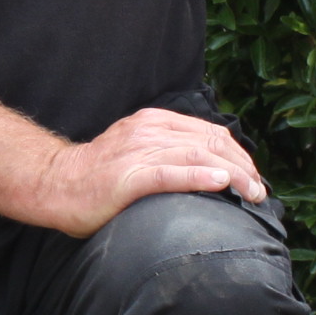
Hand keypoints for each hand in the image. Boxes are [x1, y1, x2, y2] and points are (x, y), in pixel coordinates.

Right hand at [25, 108, 267, 236]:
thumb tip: (208, 168)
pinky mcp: (128, 176)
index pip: (209, 132)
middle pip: (211, 142)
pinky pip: (170, 173)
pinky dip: (199, 176)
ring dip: (233, 175)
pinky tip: (220, 182)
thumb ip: (166, 153)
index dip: (239, 154)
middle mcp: (149, 130)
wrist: (55, 185)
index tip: (253, 177)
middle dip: (243, 166)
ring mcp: (138, 151)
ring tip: (253, 193)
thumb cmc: (97, 177)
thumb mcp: (136, 152)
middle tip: (259, 191)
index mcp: (154, 121)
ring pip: (198, 155)